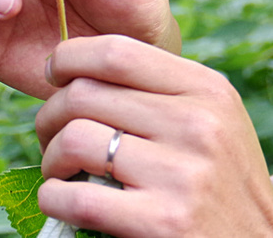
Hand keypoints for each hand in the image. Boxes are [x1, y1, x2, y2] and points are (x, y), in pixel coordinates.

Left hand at [33, 35, 272, 237]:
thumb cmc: (222, 177)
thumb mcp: (212, 117)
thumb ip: (160, 88)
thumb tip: (77, 68)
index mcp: (207, 89)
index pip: (117, 52)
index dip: (70, 57)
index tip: (55, 74)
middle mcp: (197, 124)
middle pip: (86, 94)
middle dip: (51, 114)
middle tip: (50, 134)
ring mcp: (181, 174)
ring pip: (75, 138)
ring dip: (51, 156)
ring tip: (60, 170)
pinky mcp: (162, 223)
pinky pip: (77, 198)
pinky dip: (53, 197)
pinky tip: (62, 199)